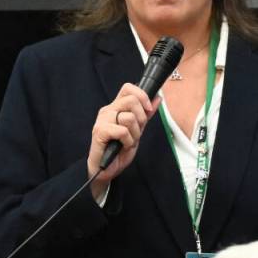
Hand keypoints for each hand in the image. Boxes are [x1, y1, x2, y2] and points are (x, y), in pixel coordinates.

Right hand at [87, 84, 157, 199]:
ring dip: (134, 133)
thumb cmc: (118, 150)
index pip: (128, 88)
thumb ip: (146, 114)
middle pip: (131, 100)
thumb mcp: (137, 130)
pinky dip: (127, 141)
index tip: (148, 109)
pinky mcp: (100, 131)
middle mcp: (108, 110)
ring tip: (128, 142)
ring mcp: (102, 120)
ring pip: (129, 117)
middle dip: (141, 118)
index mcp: (116, 107)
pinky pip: (122, 130)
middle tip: (137, 131)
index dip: (142, 95)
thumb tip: (157, 98)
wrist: (106, 169)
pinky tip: (122, 146)